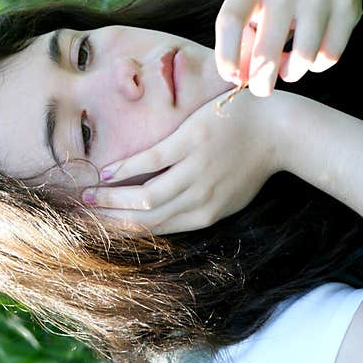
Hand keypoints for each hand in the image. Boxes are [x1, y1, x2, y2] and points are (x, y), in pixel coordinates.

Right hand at [80, 89, 294, 234]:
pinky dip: (125, 169)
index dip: (125, 231)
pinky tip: (106, 172)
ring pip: (144, 196)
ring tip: (88, 198)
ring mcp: (194, 172)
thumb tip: (164, 212)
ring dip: (111, 199)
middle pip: (145, 219)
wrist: (280, 130)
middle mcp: (198, 200)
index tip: (101, 229)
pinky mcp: (191, 143)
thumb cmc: (253, 161)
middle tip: (83, 218)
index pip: (157, 230)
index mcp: (205, 215)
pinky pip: (150, 161)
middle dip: (110, 221)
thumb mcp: (228, 196)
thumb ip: (197, 205)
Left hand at [214, 0, 362, 96]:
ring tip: (290, 65)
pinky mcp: (346, 7)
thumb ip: (244, 43)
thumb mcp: (255, 9)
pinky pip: (328, 56)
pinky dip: (317, 65)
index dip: (226, 56)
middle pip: (265, 52)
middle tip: (262, 89)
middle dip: (262, 82)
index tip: (232, 77)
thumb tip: (242, 79)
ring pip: (302, 59)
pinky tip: (313, 53)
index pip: (230, 21)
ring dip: (293, 73)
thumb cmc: (281, 1)